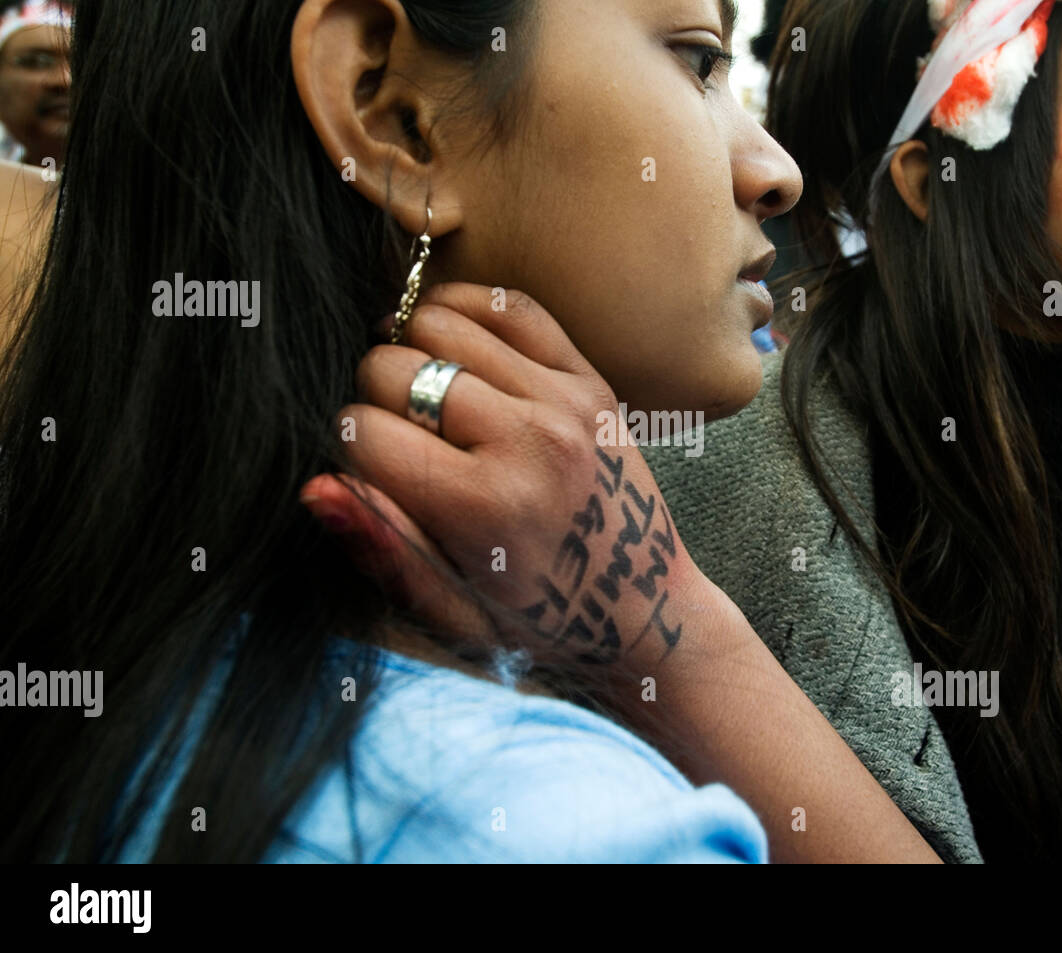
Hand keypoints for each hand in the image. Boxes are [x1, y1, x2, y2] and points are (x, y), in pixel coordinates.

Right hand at [301, 284, 709, 671]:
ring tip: (420, 393)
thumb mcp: (448, 610)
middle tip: (396, 436)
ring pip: (439, 321)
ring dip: (412, 349)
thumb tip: (315, 486)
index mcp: (484, 505)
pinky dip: (465, 309)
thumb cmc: (532, 620)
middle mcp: (529, 441)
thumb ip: (381, 547)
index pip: (360, 431)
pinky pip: (509, 306)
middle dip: (373, 397)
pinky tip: (450, 345)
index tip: (370, 473)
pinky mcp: (591, 381)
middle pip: (392, 366)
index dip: (348, 450)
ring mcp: (565, 402)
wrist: (640, 609)